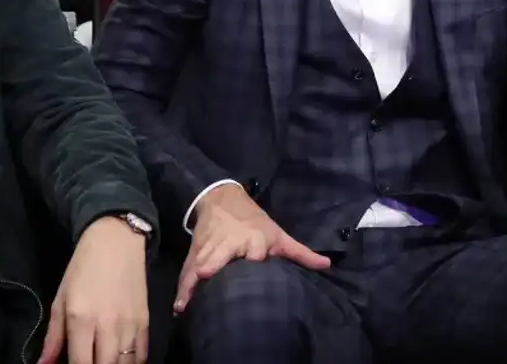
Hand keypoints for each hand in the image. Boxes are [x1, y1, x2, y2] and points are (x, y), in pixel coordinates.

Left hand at [38, 215, 148, 363]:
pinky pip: (142, 352)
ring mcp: (129, 323)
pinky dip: (134, 362)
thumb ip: (53, 337)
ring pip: (126, 363)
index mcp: (81, 320)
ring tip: (106, 362)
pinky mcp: (145, 318)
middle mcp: (107, 325)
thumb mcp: (60, 300)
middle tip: (90, 362)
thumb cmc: (83, 269)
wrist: (117, 241)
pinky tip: (123, 361)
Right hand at [173, 183, 329, 312]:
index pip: (254, 254)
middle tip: (211, 285)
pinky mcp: (194, 253)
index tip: (253, 271)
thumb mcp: (278, 235)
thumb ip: (301, 253)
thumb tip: (327, 265)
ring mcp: (209, 248)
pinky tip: (179, 306)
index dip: (253, 262)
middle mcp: (229, 242)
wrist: (222, 200)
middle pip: (221, 258)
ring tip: (189, 307)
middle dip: (215, 270)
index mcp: (254, 238)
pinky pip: (187, 273)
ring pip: (200, 268)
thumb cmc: (255, 221)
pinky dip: (183, 288)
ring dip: (194, 287)